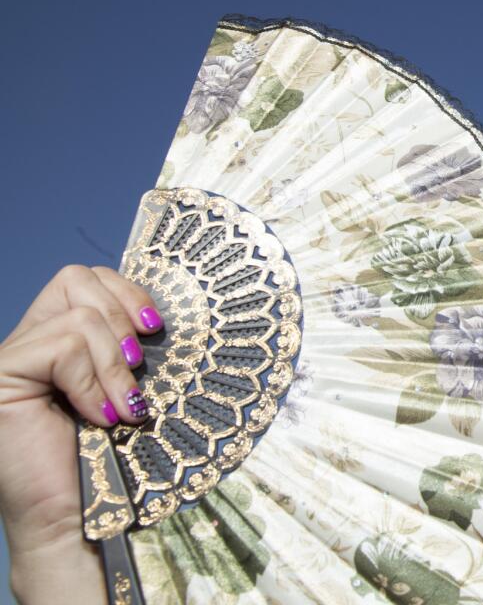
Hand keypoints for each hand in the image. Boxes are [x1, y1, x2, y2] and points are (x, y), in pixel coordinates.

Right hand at [0, 264, 161, 602]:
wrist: (81, 516)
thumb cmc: (112, 456)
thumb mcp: (127, 384)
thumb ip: (127, 344)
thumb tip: (158, 311)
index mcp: (55, 337)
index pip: (86, 277)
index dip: (127, 292)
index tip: (155, 328)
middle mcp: (26, 341)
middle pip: (77, 278)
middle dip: (122, 318)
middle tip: (138, 368)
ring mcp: (9, 359)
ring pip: (79, 320)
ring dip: (114, 368)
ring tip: (121, 408)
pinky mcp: (2, 377)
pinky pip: (63, 348)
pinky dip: (93, 382)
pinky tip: (99, 416)